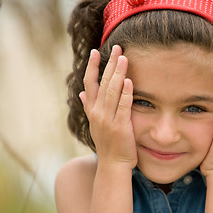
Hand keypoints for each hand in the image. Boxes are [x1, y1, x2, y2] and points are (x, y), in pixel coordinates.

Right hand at [79, 45, 136, 169]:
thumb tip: (82, 93)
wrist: (113, 164)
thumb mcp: (95, 124)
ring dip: (118, 73)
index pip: (89, 83)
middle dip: (110, 64)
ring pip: (112, 91)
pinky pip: (123, 107)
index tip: (96, 51)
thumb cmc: (108, 143)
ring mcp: (108, 120)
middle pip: (102, 83)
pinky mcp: (120, 127)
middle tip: (117, 48)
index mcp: (92, 110)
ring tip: (124, 58)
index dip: (92, 67)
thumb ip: (89, 107)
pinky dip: (126, 93)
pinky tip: (129, 81)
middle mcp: (97, 113)